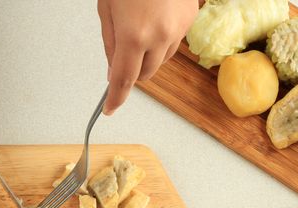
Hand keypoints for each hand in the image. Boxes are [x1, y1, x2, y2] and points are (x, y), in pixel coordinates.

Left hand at [98, 0, 198, 114]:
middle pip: (145, 74)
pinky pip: (173, 42)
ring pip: (160, 60)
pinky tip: (154, 18)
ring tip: (138, 28)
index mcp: (133, 36)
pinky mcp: (191, 19)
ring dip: (147, 56)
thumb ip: (110, 44)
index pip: (123, 80)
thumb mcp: (107, 9)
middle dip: (131, 71)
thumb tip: (113, 69)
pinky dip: (161, 39)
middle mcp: (160, 36)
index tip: (110, 108)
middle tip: (121, 53)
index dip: (115, 98)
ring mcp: (179, 28)